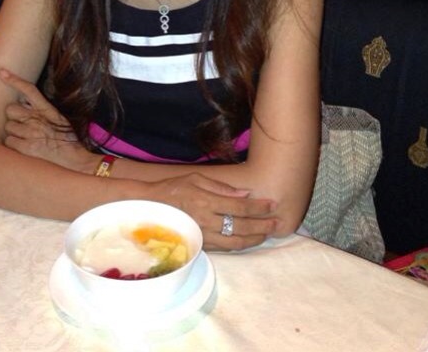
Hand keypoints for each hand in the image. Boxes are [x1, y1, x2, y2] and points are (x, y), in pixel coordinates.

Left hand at [0, 68, 94, 171]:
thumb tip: (24, 103)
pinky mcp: (26, 147)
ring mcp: (31, 133)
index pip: (28, 90)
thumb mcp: (59, 118)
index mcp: (47, 109)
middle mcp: (37, 119)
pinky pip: (9, 141)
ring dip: (13, 132)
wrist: (76, 160)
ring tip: (26, 138)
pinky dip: (13, 144)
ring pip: (8, 127)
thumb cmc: (67, 140)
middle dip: (13, 117)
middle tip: (22, 124)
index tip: (1, 72)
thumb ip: (42, 110)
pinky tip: (24, 147)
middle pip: (10, 109)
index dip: (14, 80)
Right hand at [148, 172, 277, 251]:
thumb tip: (244, 194)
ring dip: (254, 239)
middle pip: (242, 226)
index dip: (259, 207)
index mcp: (207, 201)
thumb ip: (221, 187)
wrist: (150, 206)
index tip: (273, 205)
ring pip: (236, 242)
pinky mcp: (200, 245)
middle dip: (263, 225)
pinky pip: (225, 248)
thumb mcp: (196, 178)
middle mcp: (207, 220)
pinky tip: (248, 239)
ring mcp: (203, 235)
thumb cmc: (174, 188)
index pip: (241, 207)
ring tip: (266, 234)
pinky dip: (240, 245)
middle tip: (277, 223)